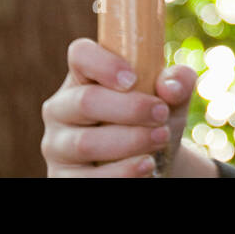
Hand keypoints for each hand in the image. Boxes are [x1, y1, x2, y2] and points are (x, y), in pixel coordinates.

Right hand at [41, 38, 217, 176]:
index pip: (81, 55)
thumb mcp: (170, 97)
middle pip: (85, 101)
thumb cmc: (152, 119)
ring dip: (130, 142)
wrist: (150, 162)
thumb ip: (177, 81)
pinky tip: (145, 166)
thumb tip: (169, 87)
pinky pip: (85, 179)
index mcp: (84, 77)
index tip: (133, 79)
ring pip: (85, 143)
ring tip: (160, 139)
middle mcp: (61, 108)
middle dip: (130, 108)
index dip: (104, 63)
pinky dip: (120, 173)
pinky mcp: (61, 178)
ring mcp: (57, 145)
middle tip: (161, 114)